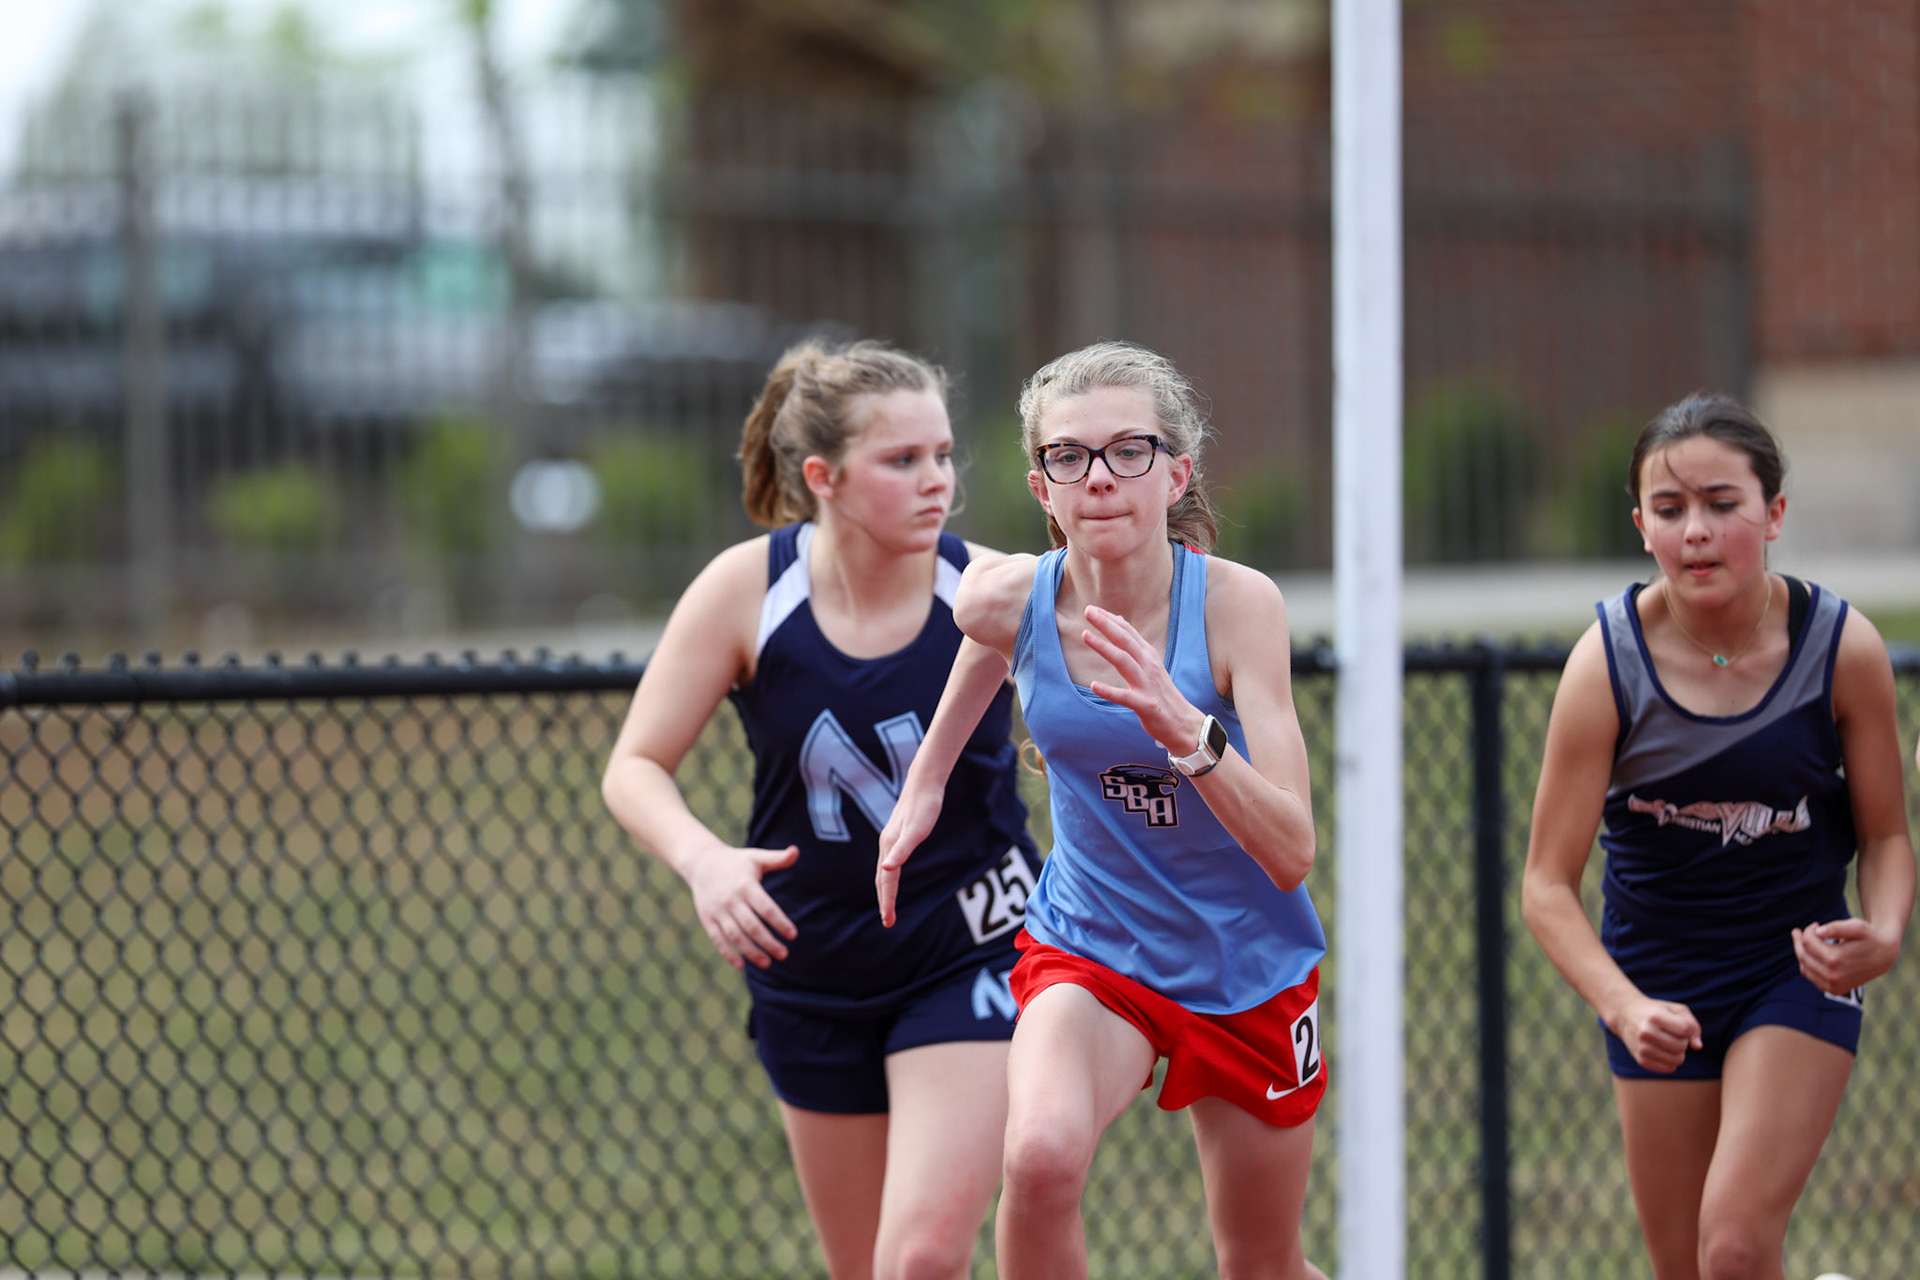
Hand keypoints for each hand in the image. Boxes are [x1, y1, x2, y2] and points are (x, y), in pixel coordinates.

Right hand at [686, 844, 799, 969]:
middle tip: (784, 954)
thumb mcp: (756, 857)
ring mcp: (718, 911)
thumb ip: (777, 858)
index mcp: (746, 885)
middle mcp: (731, 900)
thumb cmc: (736, 862)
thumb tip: (796, 851)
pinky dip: (728, 953)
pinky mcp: (707, 919)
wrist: (701, 862)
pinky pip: (718, 939)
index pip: (766, 908)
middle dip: (768, 942)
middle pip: (752, 926)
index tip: (793, 935)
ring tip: (767, 963)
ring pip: (736, 936)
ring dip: (751, 952)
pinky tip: (741, 965)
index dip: (780, 922)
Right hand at [876, 784, 943, 927]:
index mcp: (889, 847)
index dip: (887, 902)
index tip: (888, 920)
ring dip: (886, 890)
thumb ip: (901, 850)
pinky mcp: (898, 835)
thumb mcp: (916, 831)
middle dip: (884, 901)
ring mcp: (891, 840)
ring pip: (884, 871)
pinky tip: (892, 875)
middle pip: (882, 879)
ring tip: (888, 905)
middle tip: (888, 921)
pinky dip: (889, 875)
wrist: (924, 783)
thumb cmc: (924, 807)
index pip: (886, 881)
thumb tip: (885, 869)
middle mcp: (886, 845)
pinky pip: (890, 861)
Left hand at [1079, 605, 1203, 754]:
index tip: (1093, 609)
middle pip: (1125, 640)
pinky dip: (1109, 691)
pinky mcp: (1145, 704)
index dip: (1110, 619)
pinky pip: (1124, 697)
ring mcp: (1147, 685)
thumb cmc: (1162, 693)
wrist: (1182, 723)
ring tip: (1085, 635)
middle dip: (1106, 625)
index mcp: (1149, 656)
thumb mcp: (1151, 665)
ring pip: (1123, 661)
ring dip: (1104, 647)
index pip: (1128, 632)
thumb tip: (1118, 620)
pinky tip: (1094, 685)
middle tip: (1088, 611)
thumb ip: (1135, 645)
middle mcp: (1148, 666)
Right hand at [1610, 996, 1702, 1073]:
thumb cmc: (1656, 1011)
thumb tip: (1697, 1047)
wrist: (1625, 1015)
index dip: (1688, 1028)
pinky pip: (1669, 1068)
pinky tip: (1663, 1051)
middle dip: (1683, 1041)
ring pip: (1677, 1060)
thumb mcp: (1675, 1010)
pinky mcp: (1641, 1060)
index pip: (1685, 1029)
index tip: (1680, 1024)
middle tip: (1672, 1034)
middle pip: (1682, 1046)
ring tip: (1668, 1042)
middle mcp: (1646, 1033)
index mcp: (1655, 1017)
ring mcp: (1642, 1048)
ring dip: (1678, 1052)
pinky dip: (1671, 1061)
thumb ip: (1692, 1025)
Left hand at [1793, 918, 1899, 995]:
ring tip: (1802, 941)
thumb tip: (1818, 931)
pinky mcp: (1834, 990)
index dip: (1808, 931)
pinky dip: (1808, 964)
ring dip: (1801, 952)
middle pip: (1803, 955)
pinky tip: (1810, 954)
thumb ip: (1837, 927)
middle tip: (1797, 931)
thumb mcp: (1857, 927)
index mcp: (1836, 960)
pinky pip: (1811, 976)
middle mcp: (1833, 976)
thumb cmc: (1870, 937)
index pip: (1808, 943)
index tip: (1815, 924)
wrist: (1884, 956)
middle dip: (1799, 941)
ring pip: (1804, 967)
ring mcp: (1833, 986)